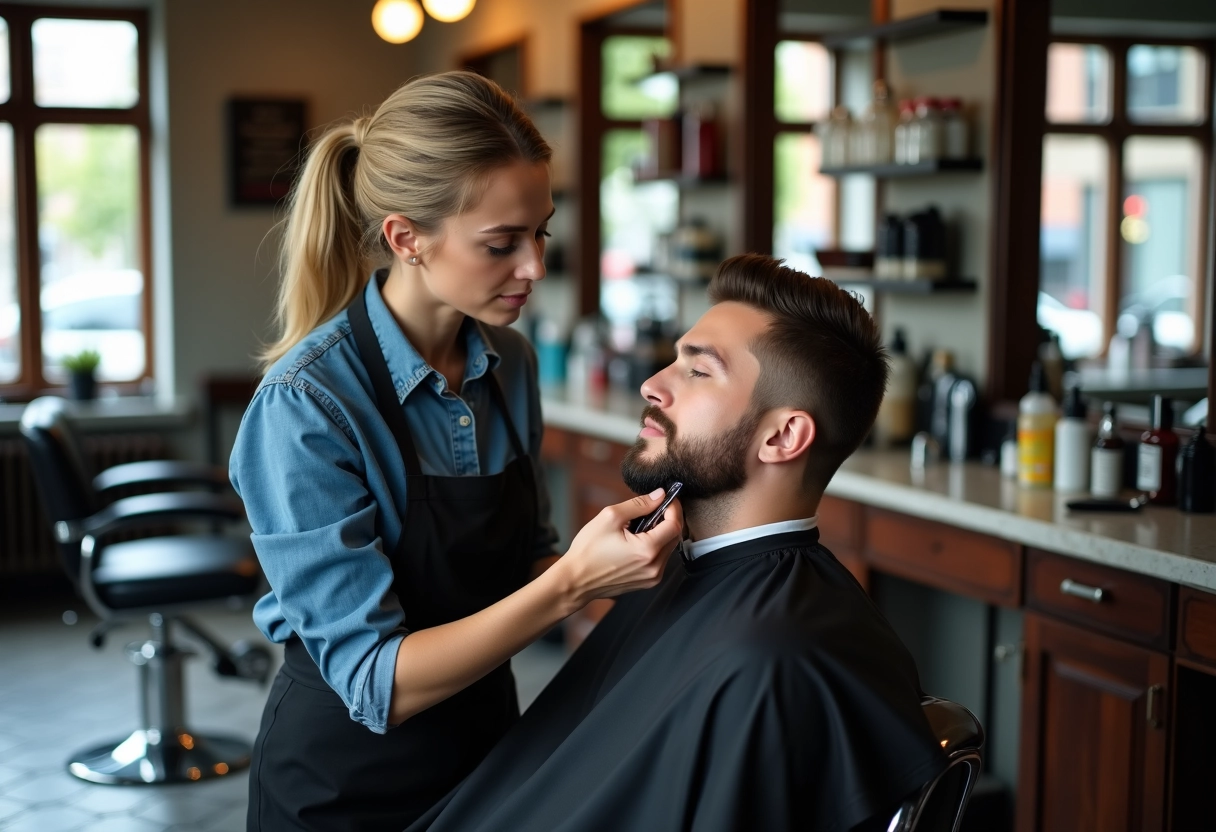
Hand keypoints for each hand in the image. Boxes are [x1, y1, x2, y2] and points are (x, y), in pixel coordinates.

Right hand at [552, 488, 684, 609]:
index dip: (674, 508)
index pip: (674, 524)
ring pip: (669, 549)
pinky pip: (660, 560)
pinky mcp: (647, 583)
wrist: (575, 580)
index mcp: (647, 550)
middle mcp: (654, 567)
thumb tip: (660, 495)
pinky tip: (638, 541)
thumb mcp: (610, 517)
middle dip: (669, 519)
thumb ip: (639, 504)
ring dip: (662, 533)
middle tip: (654, 508)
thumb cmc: (588, 549)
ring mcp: (652, 577)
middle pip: (674, 537)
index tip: (668, 497)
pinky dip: (655, 547)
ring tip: (642, 525)